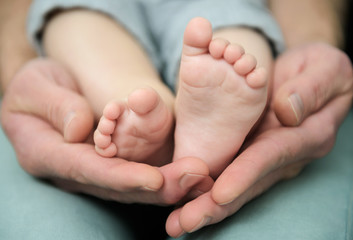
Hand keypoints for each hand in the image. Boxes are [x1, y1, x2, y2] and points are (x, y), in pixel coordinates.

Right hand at [1, 59, 212, 204]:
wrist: (43, 93)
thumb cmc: (35, 88)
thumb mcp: (34, 86)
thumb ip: (55, 105)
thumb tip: (80, 128)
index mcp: (48, 154)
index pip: (88, 169)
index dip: (122, 177)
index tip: (154, 180)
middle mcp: (75, 170)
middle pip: (119, 185)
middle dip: (159, 186)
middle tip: (197, 177)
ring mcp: (95, 170)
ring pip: (134, 185)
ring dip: (170, 184)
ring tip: (204, 178)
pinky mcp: (112, 163)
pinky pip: (139, 174)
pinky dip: (167, 176)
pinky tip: (194, 175)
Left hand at [165, 43, 352, 236]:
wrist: (310, 73)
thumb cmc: (320, 68)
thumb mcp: (326, 68)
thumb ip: (310, 89)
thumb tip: (287, 112)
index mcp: (305, 136)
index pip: (270, 158)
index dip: (245, 176)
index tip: (218, 194)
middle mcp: (283, 154)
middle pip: (247, 184)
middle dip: (215, 206)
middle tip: (183, 224)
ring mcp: (265, 155)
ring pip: (234, 185)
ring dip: (204, 205)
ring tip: (176, 223)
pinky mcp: (250, 150)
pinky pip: (227, 172)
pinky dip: (205, 189)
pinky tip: (183, 201)